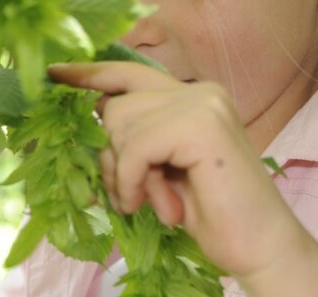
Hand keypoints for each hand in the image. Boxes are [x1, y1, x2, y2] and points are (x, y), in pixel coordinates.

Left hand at [47, 61, 317, 295]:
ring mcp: (203, 104)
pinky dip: (133, 180)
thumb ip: (137, 138)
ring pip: (120, 123)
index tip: (56, 72)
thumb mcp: (162, 168)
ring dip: (125, 173)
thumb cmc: (211, 213)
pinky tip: (153, 204)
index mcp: (192, 96)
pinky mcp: (201, 126)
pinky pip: (136, 147)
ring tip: (153, 200)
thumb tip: (92, 118)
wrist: (261, 246)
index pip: (129, 73)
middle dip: (112, 155)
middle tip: (135, 193)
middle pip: (116, 105)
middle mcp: (199, 91)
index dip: (90, 74)